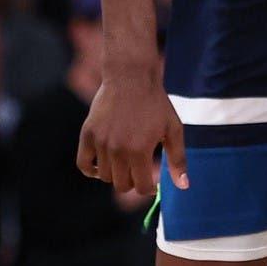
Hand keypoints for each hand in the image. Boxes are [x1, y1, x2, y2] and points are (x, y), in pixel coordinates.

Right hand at [77, 72, 188, 195]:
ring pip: (105, 176)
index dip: (149, 188)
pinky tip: (102, 166)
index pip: (141, 187)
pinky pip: (83, 164)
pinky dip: (91, 170)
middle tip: (139, 170)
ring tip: (126, 161)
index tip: (152, 182)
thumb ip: (178, 160)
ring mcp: (100, 142)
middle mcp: (117, 150)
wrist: (130, 78)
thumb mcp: (173, 130)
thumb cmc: (155, 104)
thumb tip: (183, 186)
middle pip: (122, 185)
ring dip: (116, 174)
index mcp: (140, 151)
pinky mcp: (87, 134)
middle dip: (133, 182)